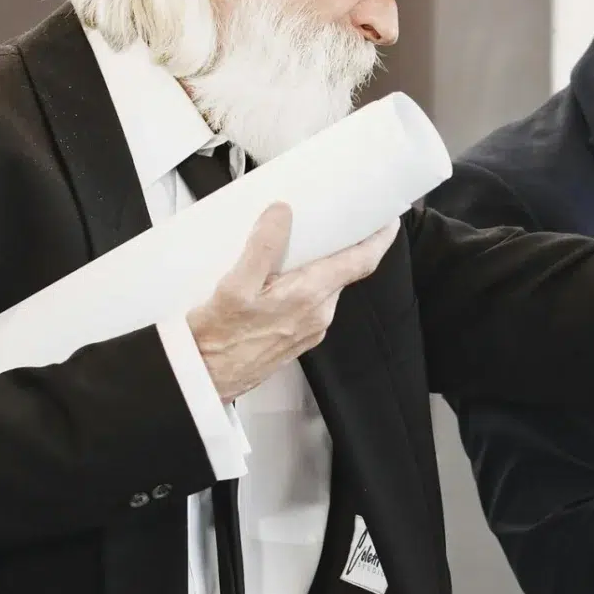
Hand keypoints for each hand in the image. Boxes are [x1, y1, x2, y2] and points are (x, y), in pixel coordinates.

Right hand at [189, 207, 398, 399]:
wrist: (206, 380)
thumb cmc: (218, 338)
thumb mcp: (235, 285)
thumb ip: (264, 247)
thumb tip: (282, 213)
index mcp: (310, 296)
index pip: (361, 262)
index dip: (380, 238)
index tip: (387, 219)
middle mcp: (319, 314)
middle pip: (344, 271)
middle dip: (343, 246)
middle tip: (332, 218)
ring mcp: (311, 329)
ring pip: (327, 287)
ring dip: (321, 265)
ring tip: (302, 242)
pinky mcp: (299, 338)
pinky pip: (313, 302)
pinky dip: (307, 283)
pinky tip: (283, 276)